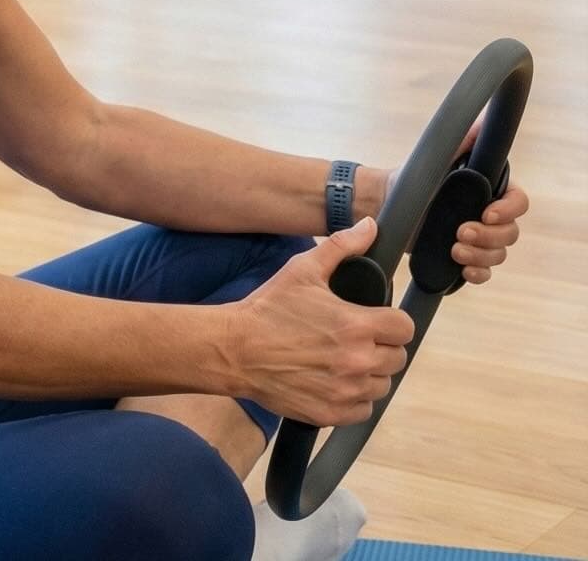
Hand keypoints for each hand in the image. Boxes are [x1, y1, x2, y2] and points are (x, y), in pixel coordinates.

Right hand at [228, 219, 415, 426]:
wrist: (235, 349)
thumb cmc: (269, 308)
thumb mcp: (302, 270)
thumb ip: (341, 247)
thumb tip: (369, 226)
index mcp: (356, 325)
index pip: (405, 328)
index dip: (393, 321)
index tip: (377, 319)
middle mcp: (358, 361)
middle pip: (398, 358)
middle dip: (381, 346)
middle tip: (355, 338)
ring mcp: (346, 391)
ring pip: (382, 385)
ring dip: (369, 372)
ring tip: (342, 359)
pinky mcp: (333, 413)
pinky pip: (364, 410)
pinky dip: (354, 397)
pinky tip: (334, 380)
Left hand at [376, 113, 528, 286]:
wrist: (385, 202)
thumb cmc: (413, 177)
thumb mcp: (437, 157)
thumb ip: (463, 141)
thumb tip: (483, 118)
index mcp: (488, 191)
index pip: (517, 202)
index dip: (509, 209)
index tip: (487, 213)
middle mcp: (487, 215)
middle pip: (510, 232)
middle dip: (489, 236)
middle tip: (460, 231)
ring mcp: (476, 238)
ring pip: (498, 253)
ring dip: (481, 255)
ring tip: (454, 248)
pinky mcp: (462, 257)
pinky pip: (484, 272)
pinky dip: (477, 273)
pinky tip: (464, 270)